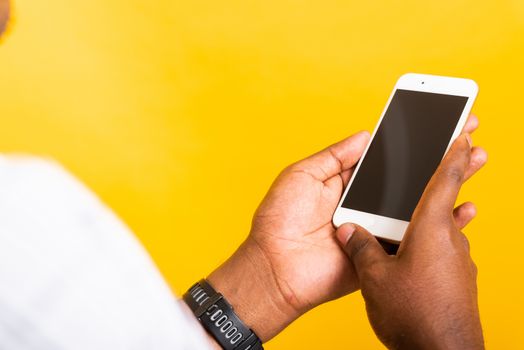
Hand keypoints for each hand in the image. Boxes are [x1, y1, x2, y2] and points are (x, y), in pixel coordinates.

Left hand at [208, 115, 485, 341]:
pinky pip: (411, 238)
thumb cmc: (278, 220)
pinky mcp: (380, 252)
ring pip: (413, 205)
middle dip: (432, 159)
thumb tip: (365, 135)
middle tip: (463, 134)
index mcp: (344, 183)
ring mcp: (373, 227)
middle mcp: (363, 203)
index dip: (406, 142)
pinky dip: (435, 225)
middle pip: (404, 179)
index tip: (432, 122)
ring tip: (472, 160)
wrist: (274, 267)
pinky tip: (460, 207)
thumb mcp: (301, 175)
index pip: (382, 159)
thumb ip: (334, 156)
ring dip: (441, 185)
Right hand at [336, 133, 484, 348]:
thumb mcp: (375, 277)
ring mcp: (459, 262)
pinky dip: (434, 243)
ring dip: (439, 216)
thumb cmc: (411, 313)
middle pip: (452, 199)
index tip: (465, 130)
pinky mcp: (460, 280)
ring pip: (447, 228)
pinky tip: (419, 253)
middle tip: (475, 150)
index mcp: (431, 229)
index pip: (446, 180)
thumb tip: (348, 229)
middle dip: (459, 174)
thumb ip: (361, 246)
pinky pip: (446, 250)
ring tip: (424, 213)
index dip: (454, 152)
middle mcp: (450, 240)